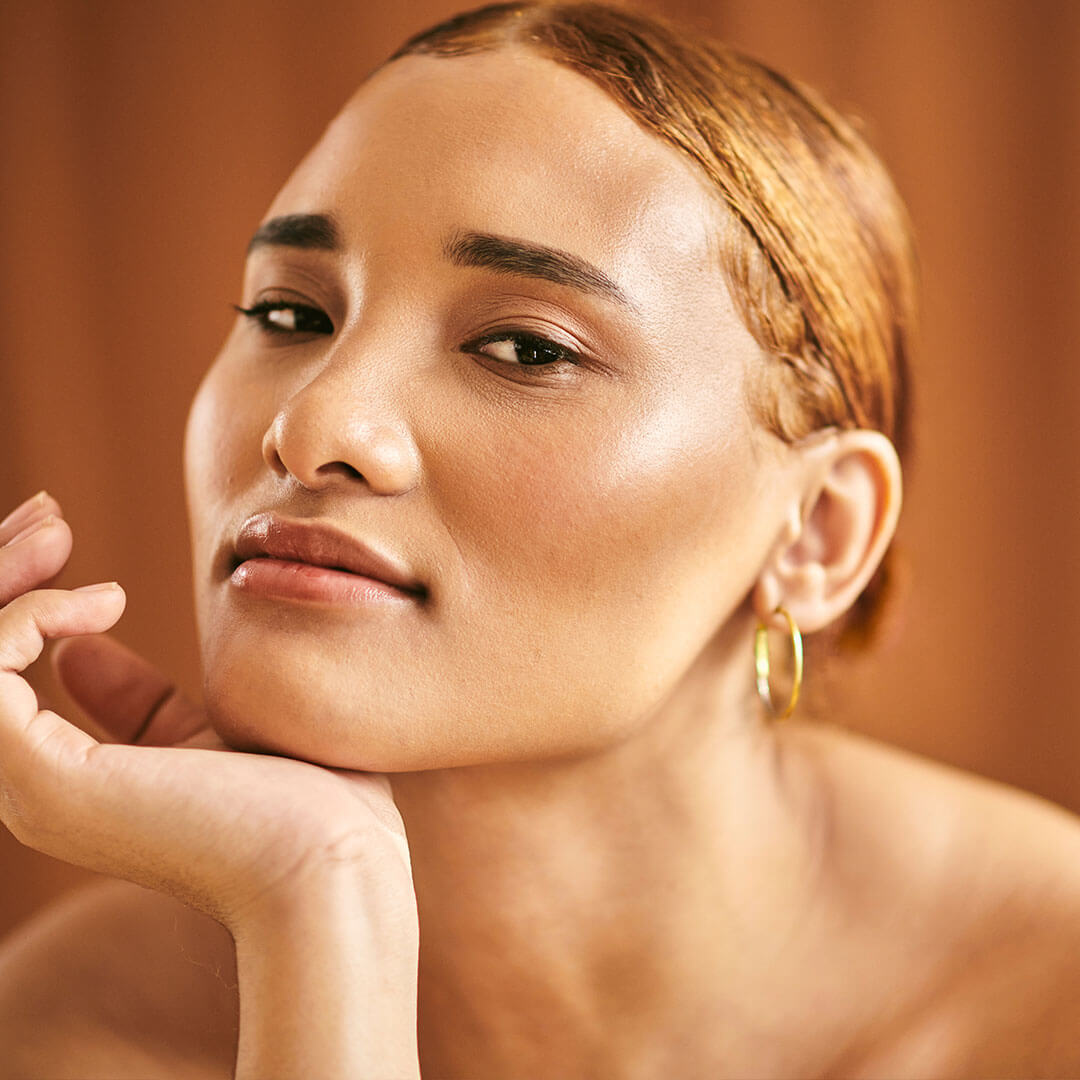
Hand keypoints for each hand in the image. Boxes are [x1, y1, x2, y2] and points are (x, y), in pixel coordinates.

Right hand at [0, 491, 415, 933]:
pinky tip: (105, 602)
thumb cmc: (299, 804)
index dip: (8, 597)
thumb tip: (78, 652)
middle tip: (47, 514)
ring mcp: (23, 787)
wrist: (332, 864)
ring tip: (57, 530)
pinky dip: (26, 614)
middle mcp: (22, 787)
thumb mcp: (201, 733)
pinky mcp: (39, 775)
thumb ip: (135, 703)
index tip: (58, 535)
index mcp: (53, 779)